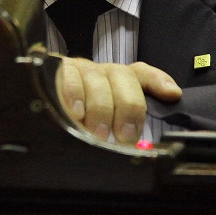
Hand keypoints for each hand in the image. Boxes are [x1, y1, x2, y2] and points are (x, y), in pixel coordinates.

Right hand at [56, 57, 181, 144]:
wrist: (43, 97)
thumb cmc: (81, 115)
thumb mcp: (107, 122)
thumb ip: (127, 128)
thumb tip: (143, 145)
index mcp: (119, 79)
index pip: (143, 73)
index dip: (159, 81)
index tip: (172, 95)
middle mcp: (102, 71)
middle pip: (122, 77)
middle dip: (127, 107)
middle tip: (123, 136)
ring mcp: (80, 69)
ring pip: (96, 78)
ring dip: (99, 107)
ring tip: (97, 134)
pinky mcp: (57, 71)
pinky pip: (67, 77)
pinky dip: (72, 94)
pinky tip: (74, 113)